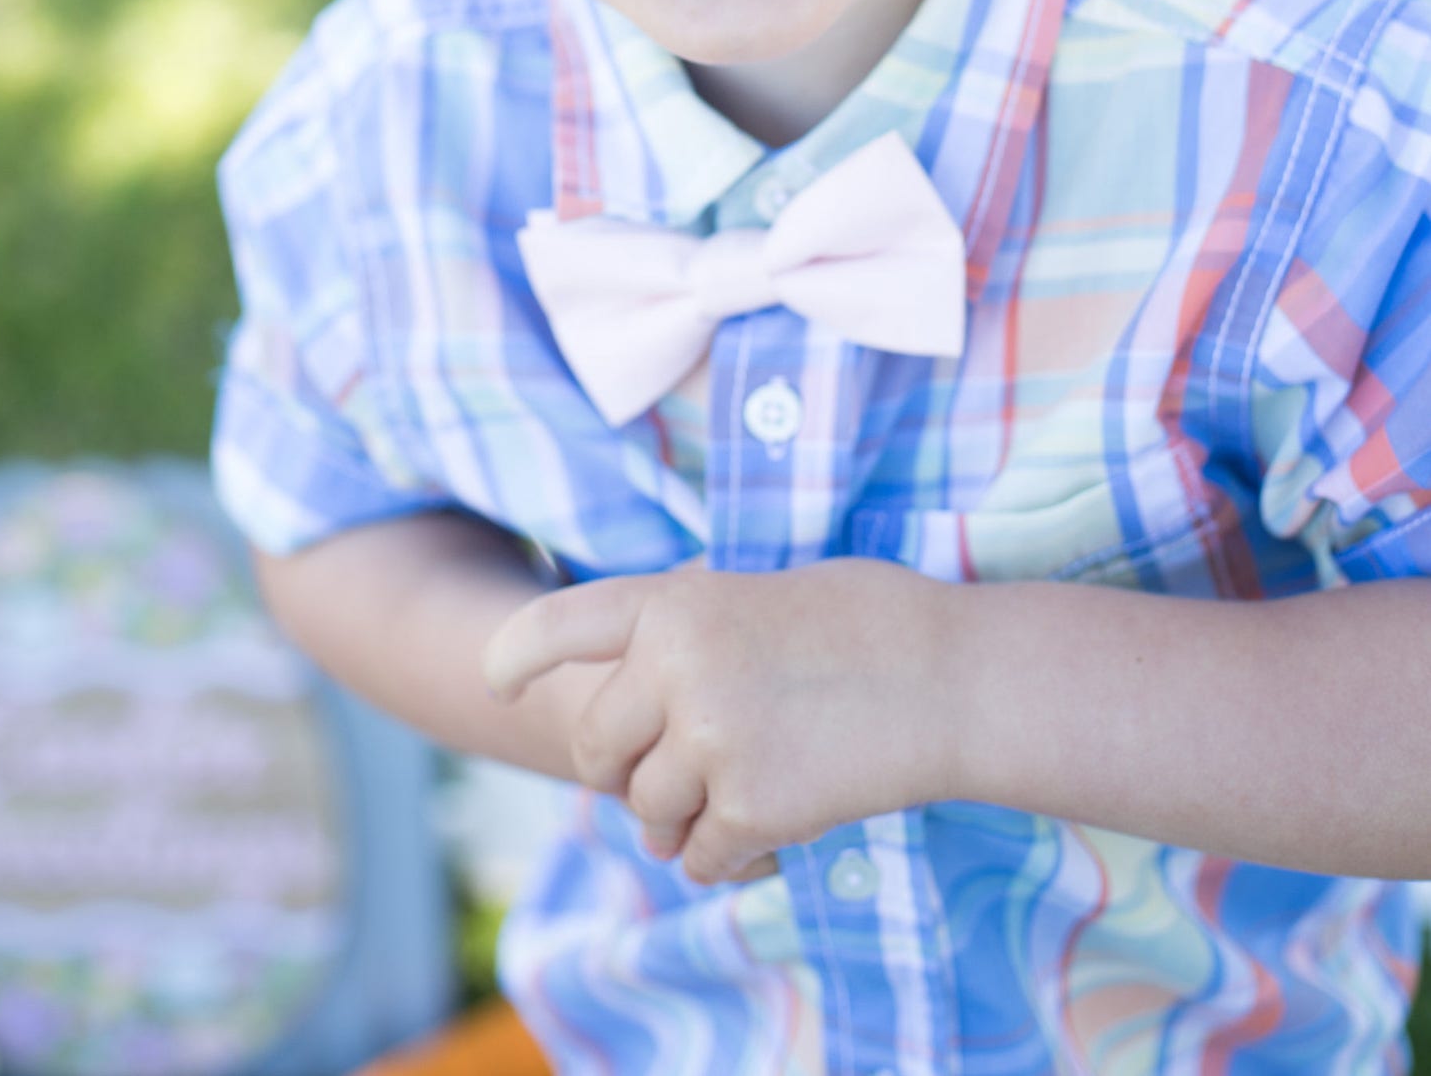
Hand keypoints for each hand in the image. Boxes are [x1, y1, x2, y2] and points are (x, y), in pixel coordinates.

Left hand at [483, 558, 959, 886]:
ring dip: (679, 816)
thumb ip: (690, 626)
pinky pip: (700, 855)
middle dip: (623, 770)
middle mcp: (675, 668)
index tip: (496, 680)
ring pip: (647, 810)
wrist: (949, 676)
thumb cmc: (864, 621)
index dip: (516, 655)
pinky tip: (771, 824)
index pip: (560, 626)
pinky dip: (726, 852)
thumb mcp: (758, 590)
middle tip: (674, 766)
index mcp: (673, 602)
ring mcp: (710, 740)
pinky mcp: (751, 807)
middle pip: (596, 748)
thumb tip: (636, 693)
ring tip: (737, 790)